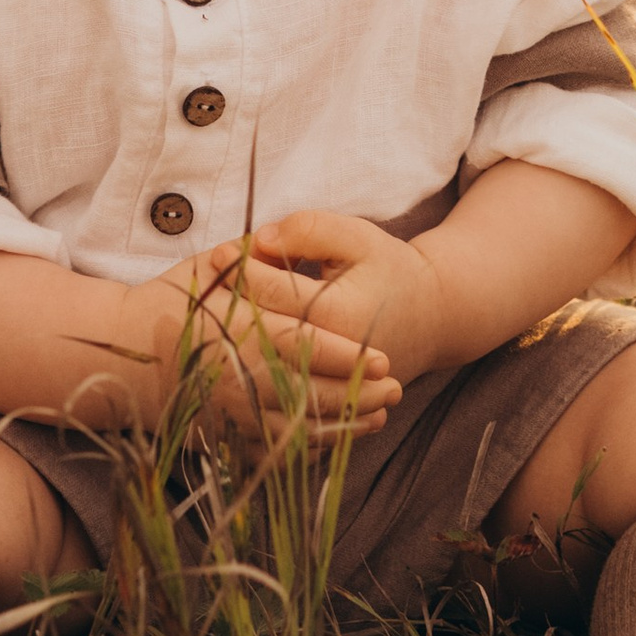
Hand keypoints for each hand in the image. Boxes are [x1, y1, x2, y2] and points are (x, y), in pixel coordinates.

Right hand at [134, 242, 400, 451]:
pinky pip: (274, 446)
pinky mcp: (222, 432)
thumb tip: (284, 241)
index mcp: (235, 329)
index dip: (347, 356)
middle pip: (308, 392)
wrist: (119, 348)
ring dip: (344, 423)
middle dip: (358, 394)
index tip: (383, 359)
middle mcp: (233, 374)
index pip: (302, 346)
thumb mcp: (208, 267)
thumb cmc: (170, 298)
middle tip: (396, 389)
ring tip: (380, 413)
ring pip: (297, 427)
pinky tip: (340, 435)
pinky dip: (313, 445)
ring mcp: (227, 410)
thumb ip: (249, 258)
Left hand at [194, 208, 452, 390]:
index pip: (273, 291)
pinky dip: (255, 383)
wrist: (432, 317)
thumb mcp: (355, 235)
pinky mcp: (329, 405)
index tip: (215, 254)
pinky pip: (282, 401)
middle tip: (202, 283)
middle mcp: (330, 360)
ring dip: (235, 344)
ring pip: (265, 371)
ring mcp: (330, 390)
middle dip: (227, 305)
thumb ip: (308, 229)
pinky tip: (236, 358)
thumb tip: (258, 240)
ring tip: (214, 318)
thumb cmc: (388, 268)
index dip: (240, 268)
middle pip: (260, 334)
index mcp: (338, 315)